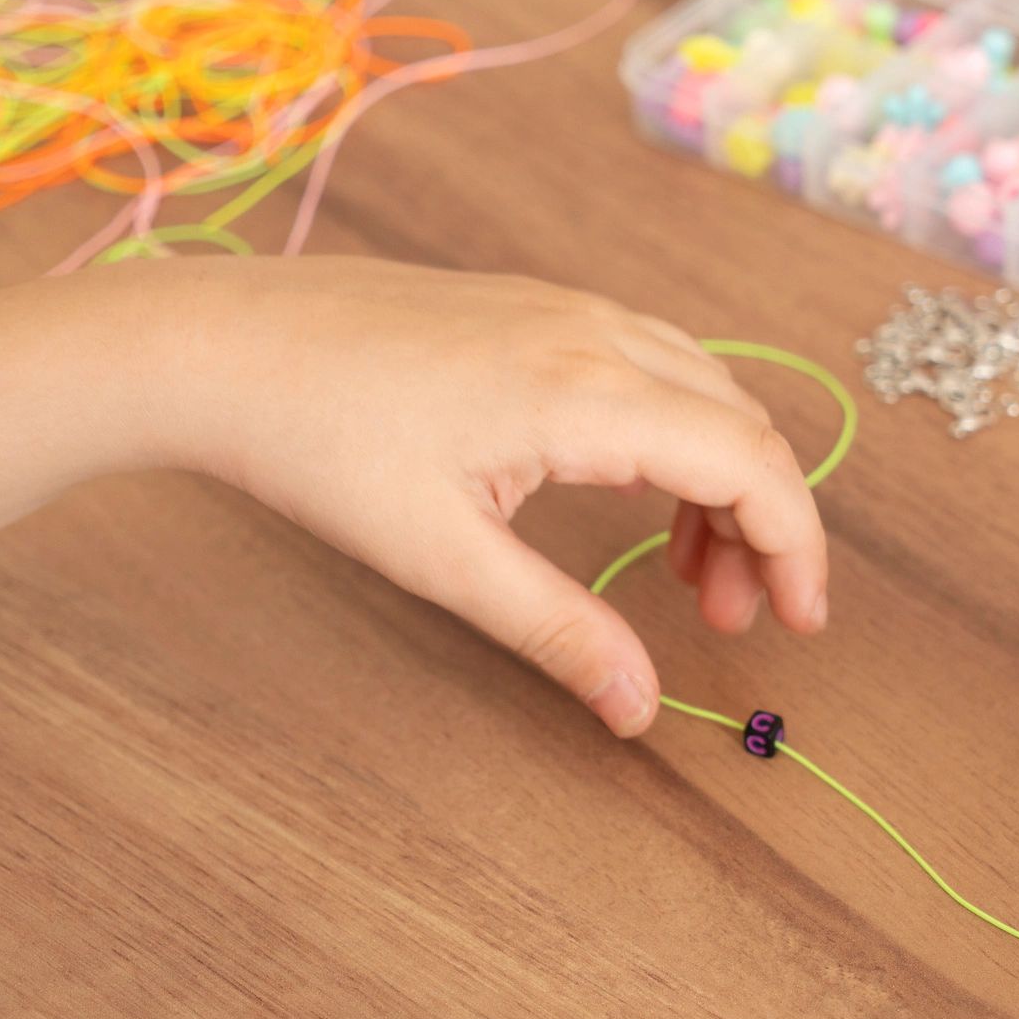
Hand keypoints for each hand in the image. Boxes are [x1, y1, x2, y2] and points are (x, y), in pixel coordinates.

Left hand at [0, 258, 827, 736]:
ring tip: (691, 575)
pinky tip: (636, 495)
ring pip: (703, 392)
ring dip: (722, 482)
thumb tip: (638, 711)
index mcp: (588, 393)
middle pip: (743, 425)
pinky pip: (653, 366)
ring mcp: (566, 310)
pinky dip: (676, 437)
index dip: (796, 548)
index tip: (799, 625)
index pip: (749, 464)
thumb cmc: (316, 443)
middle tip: (738, 619)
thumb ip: (557, 633)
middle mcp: (597, 333)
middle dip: (766, 527)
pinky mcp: (533, 308)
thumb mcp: (442, 560)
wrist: (219, 342)